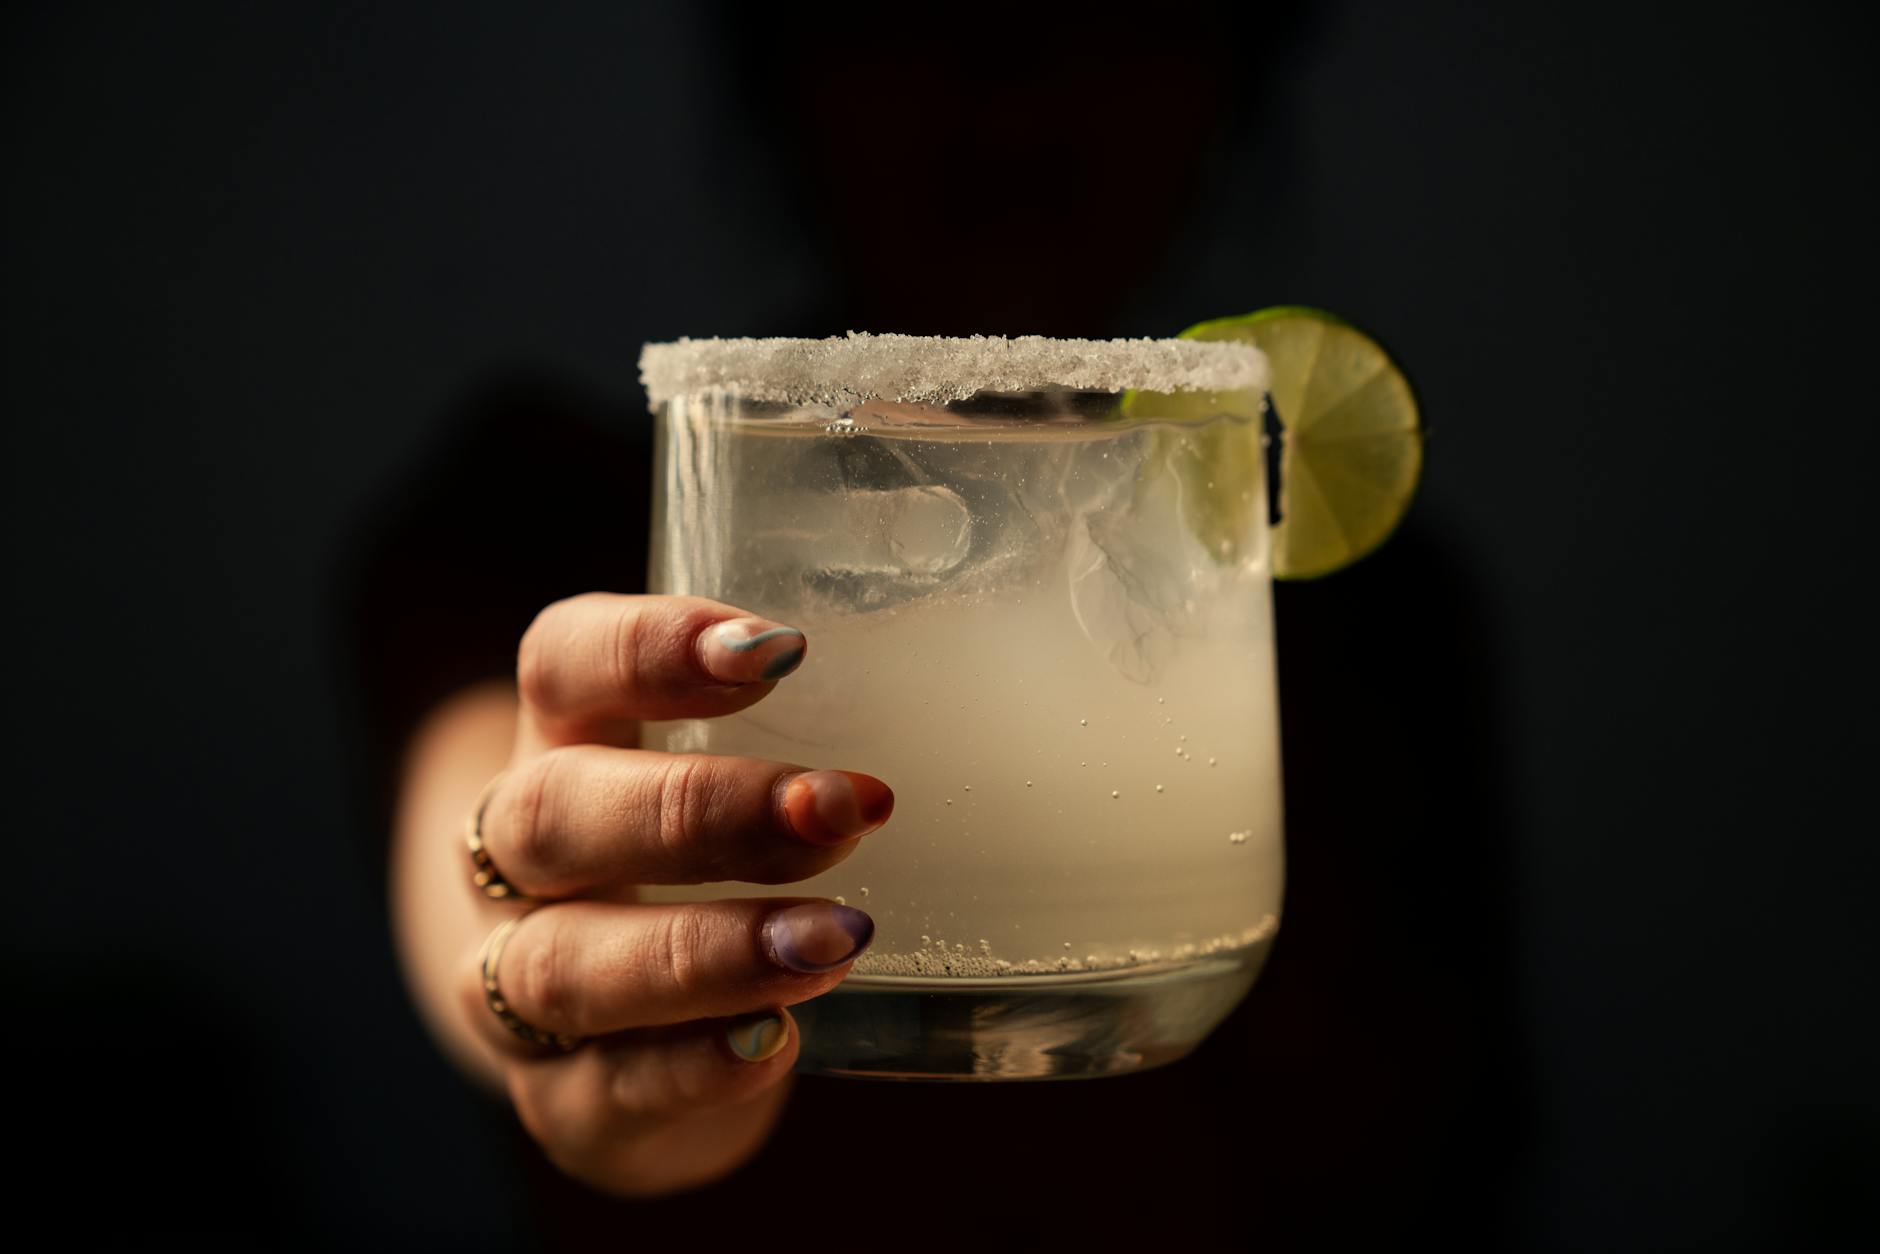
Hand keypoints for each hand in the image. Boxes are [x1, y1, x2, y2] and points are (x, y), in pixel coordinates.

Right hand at [423, 594, 890, 1195]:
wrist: (621, 1035)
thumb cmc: (704, 862)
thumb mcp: (730, 768)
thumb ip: (816, 724)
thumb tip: (977, 670)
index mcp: (562, 743)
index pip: (563, 664)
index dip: (651, 649)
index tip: (778, 649)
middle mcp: (514, 862)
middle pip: (554, 815)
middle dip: (701, 811)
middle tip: (840, 809)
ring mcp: (517, 989)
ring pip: (567, 963)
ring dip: (705, 950)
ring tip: (837, 938)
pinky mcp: (565, 1102)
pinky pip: (608, 1089)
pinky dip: (693, 1066)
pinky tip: (774, 1044)